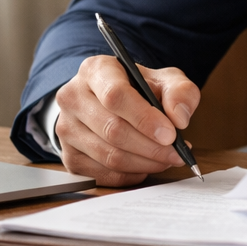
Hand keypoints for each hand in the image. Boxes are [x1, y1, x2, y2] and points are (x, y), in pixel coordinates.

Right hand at [54, 54, 200, 186]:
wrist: (111, 102)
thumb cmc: (138, 89)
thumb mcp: (164, 80)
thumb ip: (180, 92)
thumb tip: (179, 118)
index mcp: (95, 70)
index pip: (115, 95)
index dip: (144, 118)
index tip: (170, 134)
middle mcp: (73, 97)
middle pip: (112, 129)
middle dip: (151, 147)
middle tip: (177, 153)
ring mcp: (66, 128)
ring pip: (108, 156)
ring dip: (144, 163)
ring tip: (167, 159)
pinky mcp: (68, 156)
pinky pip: (103, 174)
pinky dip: (131, 175)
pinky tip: (147, 165)